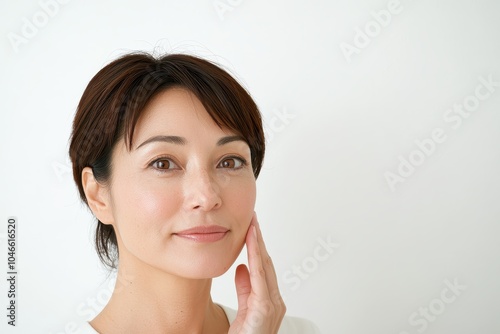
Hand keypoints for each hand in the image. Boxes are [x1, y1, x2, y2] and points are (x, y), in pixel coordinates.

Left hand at [228, 213, 285, 333]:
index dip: (257, 246)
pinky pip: (260, 277)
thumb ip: (244, 289)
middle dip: (259, 240)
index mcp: (269, 300)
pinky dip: (256, 257)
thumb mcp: (242, 310)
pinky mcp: (265, 308)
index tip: (252, 228)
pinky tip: (252, 243)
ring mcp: (272, 305)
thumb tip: (241, 268)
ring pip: (264, 266)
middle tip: (253, 218)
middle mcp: (275, 301)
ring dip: (258, 244)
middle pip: (266, 263)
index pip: (262, 267)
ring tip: (253, 225)